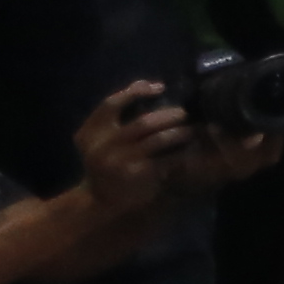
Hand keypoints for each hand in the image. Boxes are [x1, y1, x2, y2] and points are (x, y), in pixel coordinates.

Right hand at [68, 81, 197, 214]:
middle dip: (170, 115)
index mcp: (91, 132)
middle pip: (144, 122)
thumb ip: (119, 113)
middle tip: (186, 113)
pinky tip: (189, 149)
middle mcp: (103, 146)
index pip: (111, 104)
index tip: (160, 87)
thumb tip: (152, 85)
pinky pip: (166, 160)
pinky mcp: (137, 175)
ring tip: (192, 130)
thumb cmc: (105, 159)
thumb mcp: (101, 137)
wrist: (100, 198)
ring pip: (159, 140)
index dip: (136, 91)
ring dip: (180, 132)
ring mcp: (120, 161)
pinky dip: (181, 153)